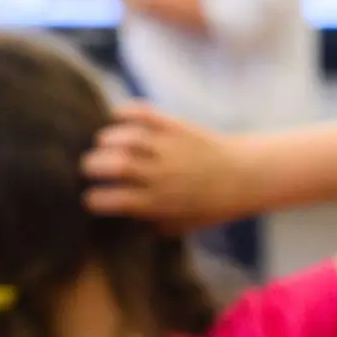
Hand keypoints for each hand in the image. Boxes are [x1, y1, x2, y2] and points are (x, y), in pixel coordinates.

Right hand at [81, 105, 248, 229]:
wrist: (246, 176)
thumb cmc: (211, 205)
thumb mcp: (181, 224)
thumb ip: (152, 223)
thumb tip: (124, 220)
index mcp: (156, 203)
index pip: (110, 201)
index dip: (93, 199)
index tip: (90, 198)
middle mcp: (158, 175)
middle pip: (112, 166)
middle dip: (91, 166)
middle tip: (89, 167)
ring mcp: (167, 148)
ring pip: (124, 138)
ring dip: (106, 140)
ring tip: (103, 143)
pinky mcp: (175, 126)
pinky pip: (143, 114)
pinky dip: (125, 112)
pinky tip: (117, 117)